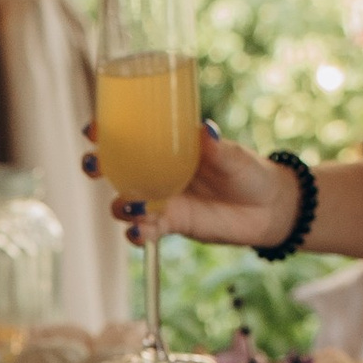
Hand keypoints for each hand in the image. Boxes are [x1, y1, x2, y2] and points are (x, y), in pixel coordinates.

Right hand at [84, 118, 292, 249]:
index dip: (105, 131)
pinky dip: (137, 233)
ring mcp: (161, 200)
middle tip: (94, 166)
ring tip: (131, 205)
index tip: (93, 128)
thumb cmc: (249, 173)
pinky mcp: (171, 225)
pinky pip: (145, 230)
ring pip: (124, 202)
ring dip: (118, 204)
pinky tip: (139, 232)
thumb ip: (218, 147)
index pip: (129, 135)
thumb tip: (206, 131)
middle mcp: (157, 172)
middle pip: (114, 168)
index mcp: (167, 147)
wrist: (268, 209)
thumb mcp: (235, 157)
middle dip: (96, 166)